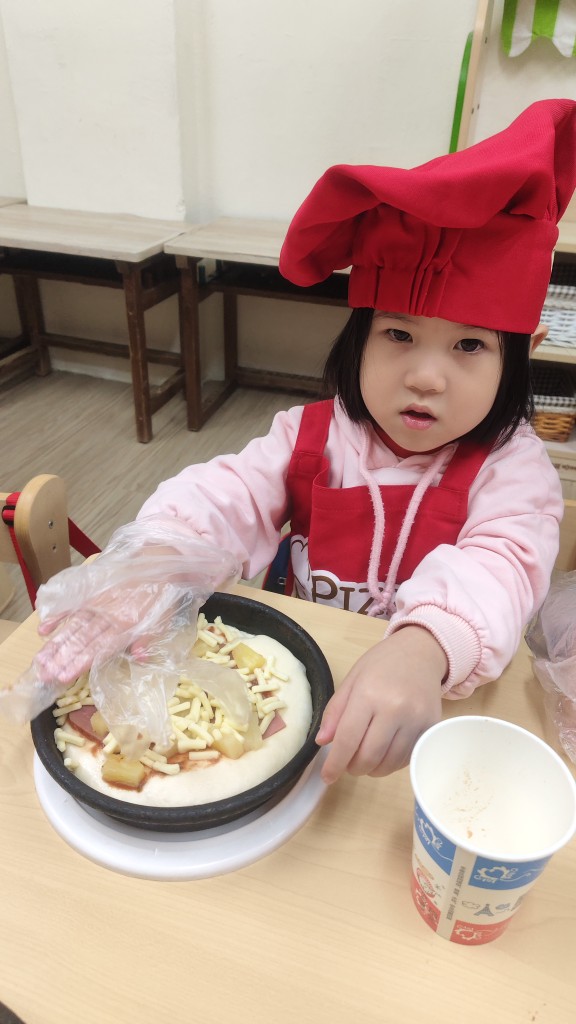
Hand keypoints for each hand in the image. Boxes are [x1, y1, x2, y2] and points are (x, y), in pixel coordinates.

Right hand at [34, 585, 165, 685]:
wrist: (160, 561)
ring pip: (74, 626)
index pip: (98, 649)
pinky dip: (58, 616)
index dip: (80, 663)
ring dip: (56, 644)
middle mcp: (107, 615)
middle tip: (44, 674)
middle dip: (62, 658)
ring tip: (40, 660)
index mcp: (125, 625)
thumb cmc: (162, 594)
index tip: (63, 676)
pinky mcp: (93, 590)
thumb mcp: (162, 619)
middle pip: (81, 640)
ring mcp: (98, 603)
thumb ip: (147, 639)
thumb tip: (139, 658)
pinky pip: (72, 604)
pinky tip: (44, 629)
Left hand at [316, 626, 445, 781]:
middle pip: (369, 756)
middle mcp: (394, 708)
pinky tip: (385, 751)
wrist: (421, 652)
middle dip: (353, 768)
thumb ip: (335, 711)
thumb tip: (323, 742)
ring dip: (372, 769)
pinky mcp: (431, 727)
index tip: (327, 777)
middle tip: (348, 764)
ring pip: (389, 763)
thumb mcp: (352, 679)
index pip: (347, 739)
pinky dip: (392, 762)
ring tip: (365, 758)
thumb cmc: (382, 664)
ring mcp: (416, 719)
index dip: (335, 764)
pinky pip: (407, 757)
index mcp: (368, 694)